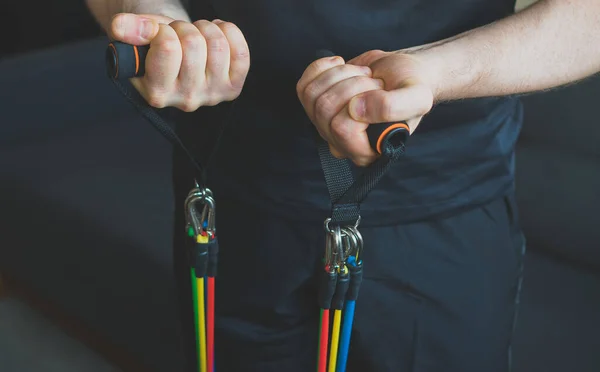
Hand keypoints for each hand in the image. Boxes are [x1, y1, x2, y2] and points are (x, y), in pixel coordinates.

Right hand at [110, 13, 249, 111]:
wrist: (176, 55)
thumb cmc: (154, 45)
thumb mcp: (137, 36)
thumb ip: (128, 30)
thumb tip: (120, 26)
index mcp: (157, 92)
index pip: (168, 47)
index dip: (165, 29)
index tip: (160, 33)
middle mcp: (185, 100)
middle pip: (194, 44)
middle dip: (185, 28)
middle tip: (178, 35)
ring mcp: (211, 96)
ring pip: (218, 46)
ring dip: (206, 29)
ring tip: (195, 35)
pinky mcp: (232, 89)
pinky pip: (241, 54)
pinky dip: (230, 34)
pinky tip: (217, 34)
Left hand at [297, 50, 434, 165]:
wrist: (400, 73)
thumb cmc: (410, 87)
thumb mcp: (418, 97)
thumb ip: (394, 107)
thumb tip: (356, 109)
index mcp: (366, 152)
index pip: (342, 129)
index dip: (358, 101)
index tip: (379, 91)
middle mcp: (341, 144)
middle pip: (324, 109)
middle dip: (352, 84)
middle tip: (374, 83)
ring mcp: (325, 126)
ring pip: (312, 95)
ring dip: (341, 74)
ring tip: (363, 77)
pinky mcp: (315, 106)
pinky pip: (304, 84)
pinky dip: (324, 67)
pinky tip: (343, 67)